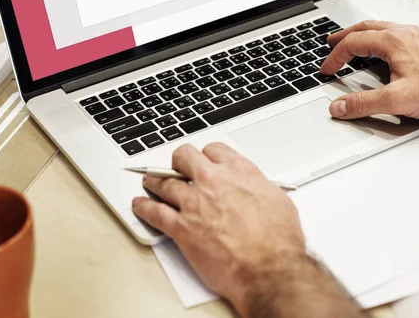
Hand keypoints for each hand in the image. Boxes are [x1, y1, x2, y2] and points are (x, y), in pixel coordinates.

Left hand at [132, 143, 304, 315]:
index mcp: (238, 171)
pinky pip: (155, 213)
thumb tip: (255, 187)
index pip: (214, 149)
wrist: (268, 269)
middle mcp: (213, 181)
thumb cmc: (278, 240)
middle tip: (175, 166)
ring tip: (150, 181)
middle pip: (184, 157)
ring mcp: (194, 203)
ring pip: (165, 182)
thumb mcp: (277, 199)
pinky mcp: (181, 228)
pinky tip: (141, 205)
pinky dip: (144, 208)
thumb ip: (258, 187)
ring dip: (155, 181)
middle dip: (178, 160)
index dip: (206, 155)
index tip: (204, 160)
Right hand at [321, 20, 418, 127]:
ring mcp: (416, 36)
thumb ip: (364, 103)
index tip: (327, 69)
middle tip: (331, 42)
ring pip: (381, 28)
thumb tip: (339, 106)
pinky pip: (396, 33)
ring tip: (354, 42)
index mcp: (392, 41)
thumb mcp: (397, 100)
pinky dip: (380, 38)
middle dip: (344, 36)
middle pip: (365, 28)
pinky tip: (384, 49)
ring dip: (362, 34)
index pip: (352, 43)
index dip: (335, 57)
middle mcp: (403, 33)